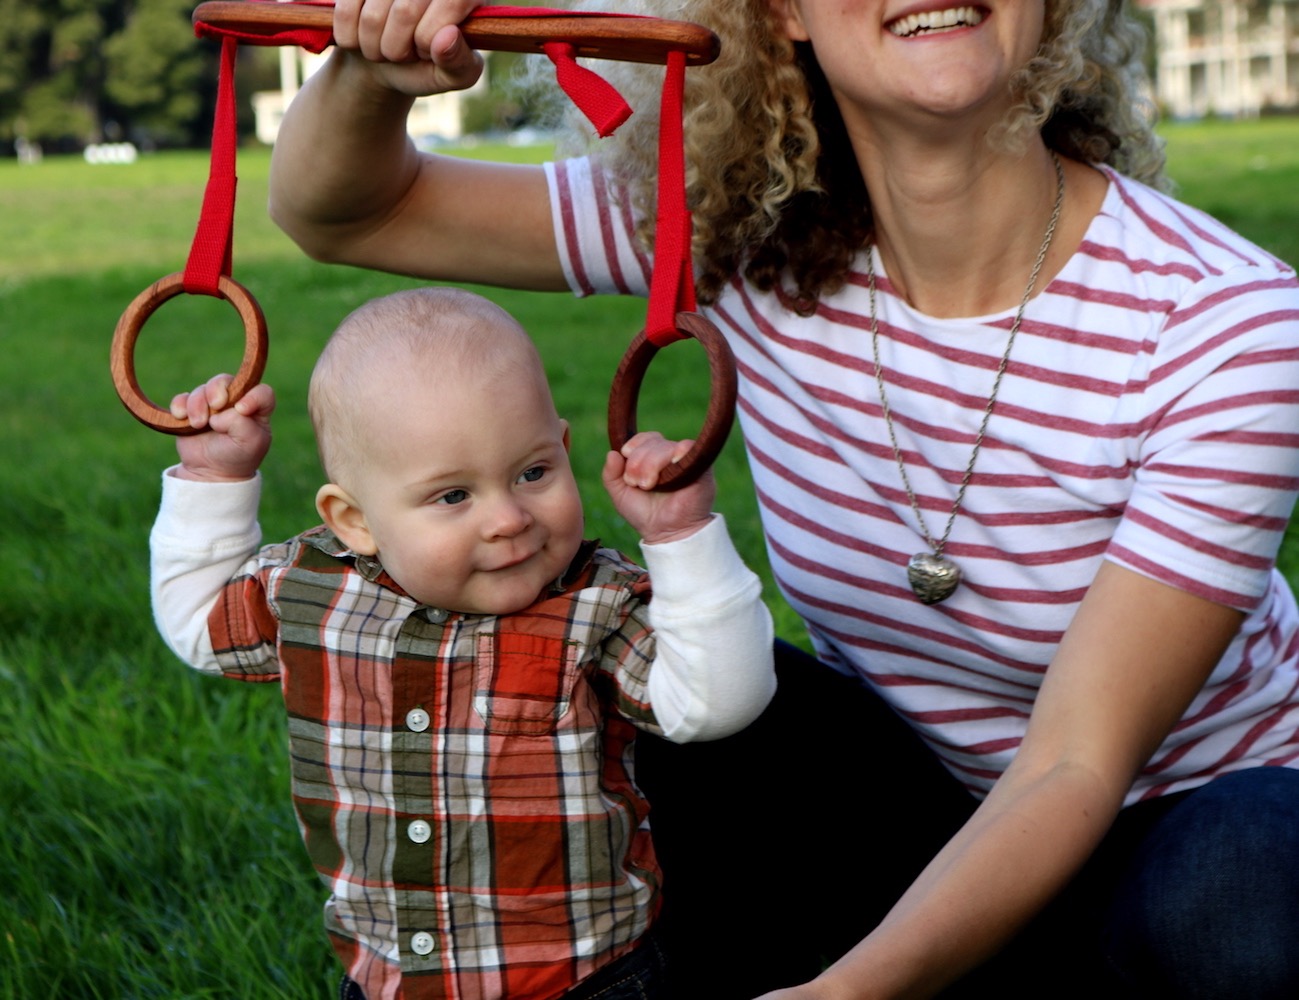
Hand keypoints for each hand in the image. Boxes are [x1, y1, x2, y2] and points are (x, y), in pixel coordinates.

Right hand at [170, 375, 274, 482]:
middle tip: (216, 406)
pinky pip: (182, 398)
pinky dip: (180, 406)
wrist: (211, 473)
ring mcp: (211, 406)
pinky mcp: (191, 411)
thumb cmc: (237, 457)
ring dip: (197, 404)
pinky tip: (182, 418)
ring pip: (202, 390)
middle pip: (225, 381)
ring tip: (199, 424)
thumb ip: (241, 423)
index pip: (262, 392)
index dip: (253, 395)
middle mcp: (234, 402)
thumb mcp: (249, 443)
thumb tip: (218, 413)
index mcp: (257, 410)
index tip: (242, 409)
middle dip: (217, 390)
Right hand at [332, 0, 485, 95]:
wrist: (384, 62)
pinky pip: (346, 12)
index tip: (428, 49)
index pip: (451, 1)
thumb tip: (448, 37)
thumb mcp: (453, 75)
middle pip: (406, 10)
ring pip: (373, 15)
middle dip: (400, 48)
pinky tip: (363, 37)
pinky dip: (352, 39)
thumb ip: (460, 63)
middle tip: (404, 55)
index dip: (432, 36)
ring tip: (386, 48)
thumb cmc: (427, 66)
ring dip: (375, 47)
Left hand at [602, 432, 715, 545]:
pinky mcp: (701, 468)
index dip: (634, 444)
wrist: (666, 534)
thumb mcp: (620, 494)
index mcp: (654, 457)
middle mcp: (671, 456)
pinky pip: (689, 448)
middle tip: (637, 483)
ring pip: (667, 446)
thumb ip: (611, 474)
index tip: (625, 457)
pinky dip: (675, 455)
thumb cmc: (645, 514)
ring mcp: (687, 460)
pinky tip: (668, 473)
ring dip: (651, 463)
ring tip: (647, 485)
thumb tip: (612, 452)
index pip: (645, 438)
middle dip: (638, 460)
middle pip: (654, 441)